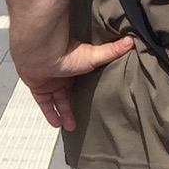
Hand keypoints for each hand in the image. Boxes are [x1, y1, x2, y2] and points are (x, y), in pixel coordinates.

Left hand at [14, 38, 134, 130]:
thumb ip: (111, 51)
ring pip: (57, 101)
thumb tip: (130, 41)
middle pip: (70, 94)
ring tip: (72, 127)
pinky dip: (50, 114)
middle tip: (83, 119)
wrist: (41, 52)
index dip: (88, 92)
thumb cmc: (66, 50)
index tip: (95, 102)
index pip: (83, 81)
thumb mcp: (94, 55)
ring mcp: (49, 81)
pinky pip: (44, 104)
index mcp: (76, 65)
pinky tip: (56, 124)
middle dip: (76, 106)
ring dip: (64, 114)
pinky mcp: (38, 87)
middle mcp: (62, 74)